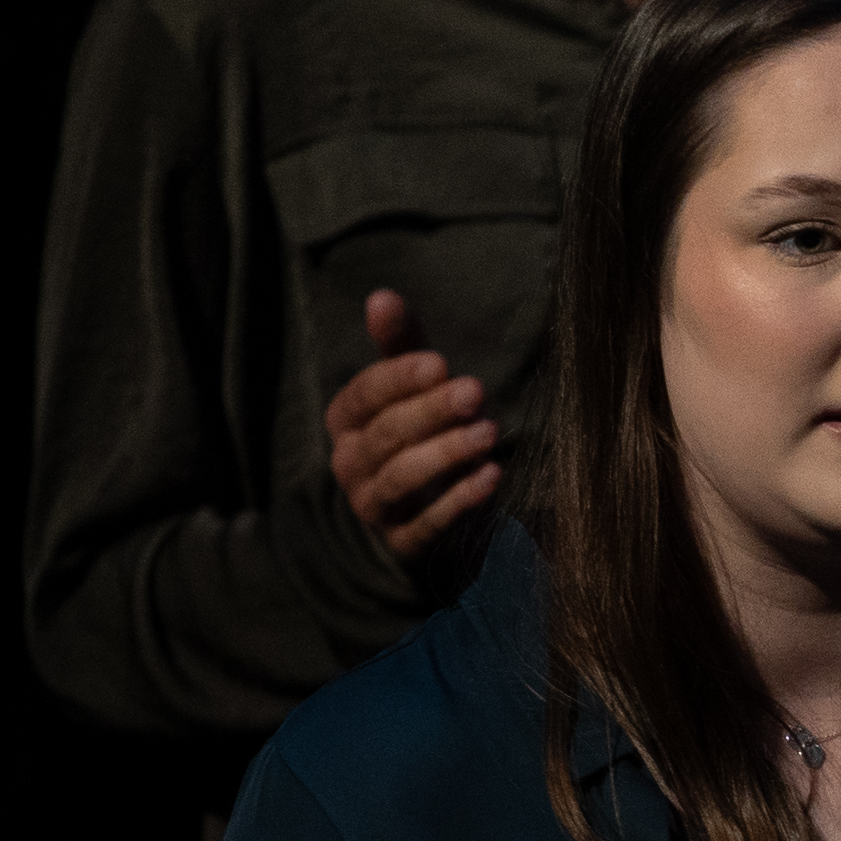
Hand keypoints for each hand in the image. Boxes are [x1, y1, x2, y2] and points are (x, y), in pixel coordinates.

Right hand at [321, 287, 500, 563]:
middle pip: (385, 435)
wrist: (429, 512)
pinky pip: (427, 525)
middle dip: (429, 411)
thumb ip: (400, 345)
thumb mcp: (413, 388)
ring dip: (445, 454)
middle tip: (474, 391)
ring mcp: (374, 507)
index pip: (363, 396)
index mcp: (347, 421)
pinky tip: (492, 476)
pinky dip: (459, 502)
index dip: (398, 378)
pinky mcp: (405, 543)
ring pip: (401, 479)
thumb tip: (380, 296)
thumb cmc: (421, 433)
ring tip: (487, 433)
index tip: (440, 363)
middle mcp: (351, 464)